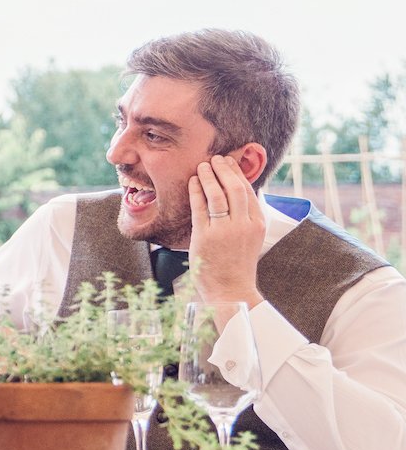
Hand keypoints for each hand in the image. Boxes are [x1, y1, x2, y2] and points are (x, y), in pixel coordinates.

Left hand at [188, 156, 264, 305]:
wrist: (231, 290)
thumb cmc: (237, 263)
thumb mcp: (250, 237)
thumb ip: (246, 216)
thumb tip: (238, 192)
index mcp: (257, 224)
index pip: (249, 191)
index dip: (238, 173)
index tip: (229, 162)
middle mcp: (244, 225)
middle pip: (235, 188)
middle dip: (224, 169)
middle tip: (215, 159)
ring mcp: (224, 231)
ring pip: (217, 194)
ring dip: (208, 176)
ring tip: (201, 166)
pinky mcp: (205, 237)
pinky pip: (200, 207)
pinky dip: (195, 191)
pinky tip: (191, 182)